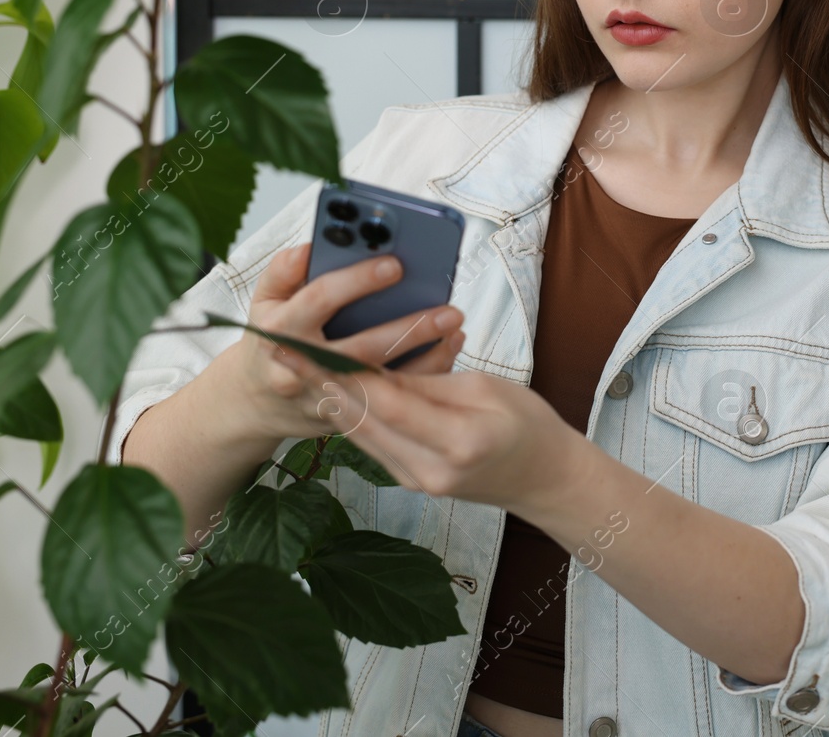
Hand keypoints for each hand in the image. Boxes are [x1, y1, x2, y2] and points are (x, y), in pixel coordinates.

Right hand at [233, 242, 466, 438]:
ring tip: (455, 330)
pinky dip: (422, 378)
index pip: (320, 299)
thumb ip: (284, 270)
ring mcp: (325, 398)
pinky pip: (390, 401)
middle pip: (361, 349)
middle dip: (408, 329)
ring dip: (425, 358)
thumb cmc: (269, 339)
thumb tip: (310, 247)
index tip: (396, 264)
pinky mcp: (346, 418)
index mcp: (282, 329)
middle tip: (449, 310)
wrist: (254, 402)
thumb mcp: (264, 300)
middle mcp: (303, 367)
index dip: (357, 281)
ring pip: (382, 383)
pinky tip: (447, 352)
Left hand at [270, 353, 586, 516]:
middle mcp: (431, 469)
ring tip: (292, 366)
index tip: (311, 346)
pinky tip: (326, 392)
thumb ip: (431, 383)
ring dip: (324, 399)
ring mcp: (418, 481)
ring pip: (360, 435)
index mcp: (459, 440)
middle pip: (363, 421)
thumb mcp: (487, 389)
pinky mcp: (411, 482)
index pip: (389, 402)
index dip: (344, 373)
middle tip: (283, 349)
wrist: (545, 480)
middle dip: (319, 382)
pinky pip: (371, 445)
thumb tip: (380, 372)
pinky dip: (347, 416)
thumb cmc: (529, 426)